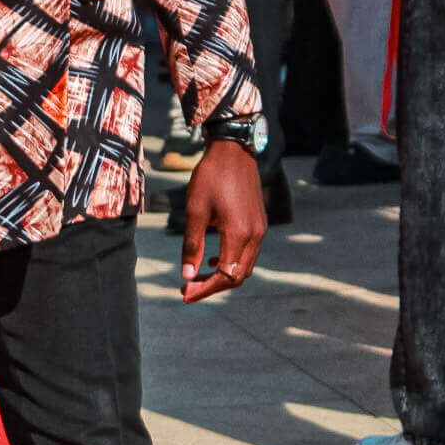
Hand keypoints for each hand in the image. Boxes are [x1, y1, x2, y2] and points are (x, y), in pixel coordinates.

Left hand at [179, 138, 266, 302]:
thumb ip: (192, 245)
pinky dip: (232, 261)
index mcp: (239, 233)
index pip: (225, 276)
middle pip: (238, 276)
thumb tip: (187, 275)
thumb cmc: (211, 177)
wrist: (233, 149)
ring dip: (223, 276)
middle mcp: (255, 234)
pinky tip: (215, 257)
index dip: (204, 289)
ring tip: (198, 276)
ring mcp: (260, 228)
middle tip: (188, 290)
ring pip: (245, 266)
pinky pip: (249, 252)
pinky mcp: (260, 221)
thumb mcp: (195, 211)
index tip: (185, 294)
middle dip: (213, 287)